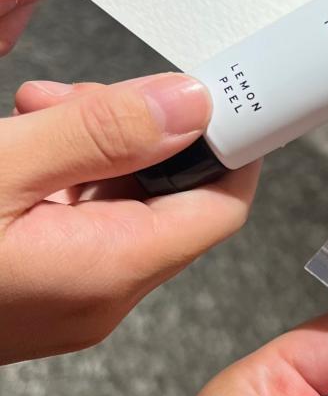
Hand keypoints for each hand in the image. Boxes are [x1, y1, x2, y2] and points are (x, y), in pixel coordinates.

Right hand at [2, 75, 259, 361]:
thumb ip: (97, 133)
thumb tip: (186, 105)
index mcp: (109, 270)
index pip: (220, 206)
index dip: (230, 145)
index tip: (219, 94)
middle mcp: (101, 297)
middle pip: (169, 200)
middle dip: (139, 133)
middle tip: (82, 96)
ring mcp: (70, 301)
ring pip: (121, 208)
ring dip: (92, 149)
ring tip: (39, 112)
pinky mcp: (41, 294)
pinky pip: (81, 228)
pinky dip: (64, 181)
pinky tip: (29, 147)